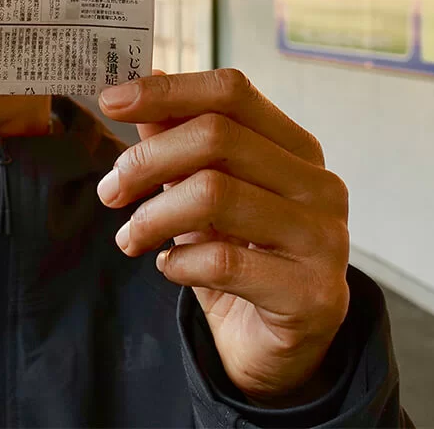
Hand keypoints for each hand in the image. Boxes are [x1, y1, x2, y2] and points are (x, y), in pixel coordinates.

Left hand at [97, 69, 349, 403]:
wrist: (273, 344)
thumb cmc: (239, 257)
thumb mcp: (202, 192)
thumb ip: (177, 142)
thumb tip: (137, 89)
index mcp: (297, 149)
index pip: (232, 93)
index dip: (167, 91)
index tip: (110, 100)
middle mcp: (319, 185)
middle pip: (217, 136)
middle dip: (146, 159)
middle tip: (110, 191)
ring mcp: (323, 238)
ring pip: (215, 194)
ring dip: (152, 216)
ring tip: (130, 237)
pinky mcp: (311, 293)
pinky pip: (223, 261)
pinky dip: (179, 262)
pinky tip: (169, 267)